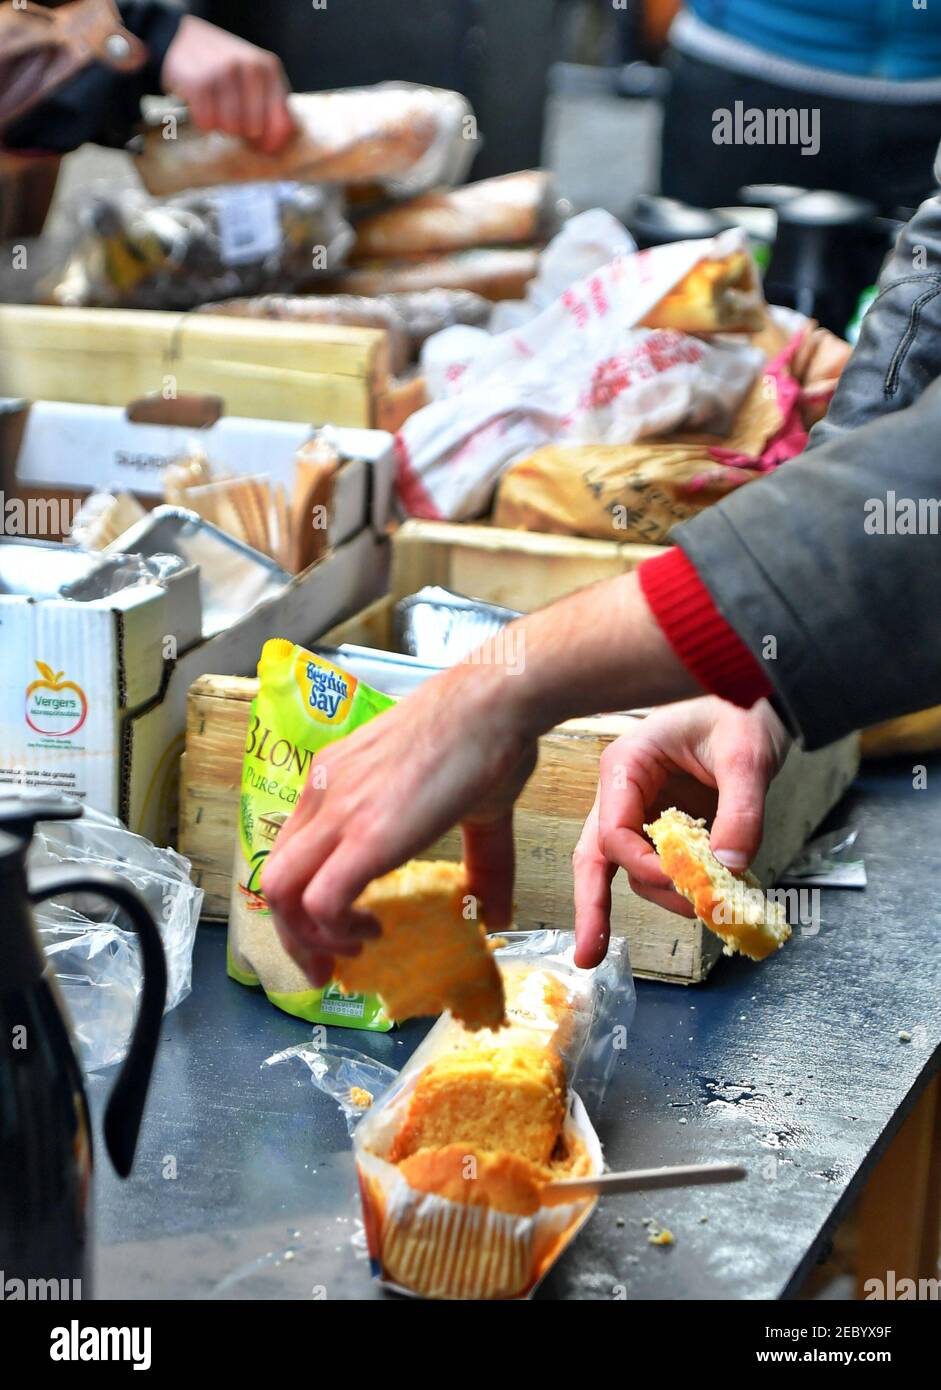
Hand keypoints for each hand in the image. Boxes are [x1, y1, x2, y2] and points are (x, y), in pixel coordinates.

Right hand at [160, 16, 295, 153]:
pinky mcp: (199, 83)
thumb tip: (274, 148)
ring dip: (221, 126)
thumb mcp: (256, 78)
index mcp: (269, 68)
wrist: (182, 38)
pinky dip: (203, 121)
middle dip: (242, 130)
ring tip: (216, 107)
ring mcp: (224, 73)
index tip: (260, 145)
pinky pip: (207, 124)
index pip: (281, 123)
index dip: (271, 141)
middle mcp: (250, 68)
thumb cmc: (225, 68)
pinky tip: (201, 105)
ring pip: (230, 129)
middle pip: (254, 130)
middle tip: (231, 114)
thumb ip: (271, 107)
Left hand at [260, 657, 536, 987]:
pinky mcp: (366, 834)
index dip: (301, 905)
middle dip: (294, 937)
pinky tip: (372, 929)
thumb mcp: (474, 810)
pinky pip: (320, 900)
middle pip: (273, 879)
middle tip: (331, 968)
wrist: (496, 698)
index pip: (290, 853)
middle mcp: (323, 794)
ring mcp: (339, 811)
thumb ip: (480, 865)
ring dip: (310, 938)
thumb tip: (497, 916)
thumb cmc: (489, 738)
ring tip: (356, 947)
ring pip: (280, 892)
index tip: (333, 936)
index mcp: (336, 781)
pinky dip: (335, 930)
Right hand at [573, 697, 789, 967]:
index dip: (642, 866)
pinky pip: (659, 864)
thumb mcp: (746, 756)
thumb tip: (730, 869)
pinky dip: (679, 889)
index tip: (684, 882)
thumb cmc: (741, 711)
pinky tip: (706, 904)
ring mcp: (640, 809)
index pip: (612, 832)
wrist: (757, 697)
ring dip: (667, 896)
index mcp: (626, 766)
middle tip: (586, 956)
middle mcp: (622, 792)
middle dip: (591, 907)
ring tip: (715, 913)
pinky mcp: (663, 823)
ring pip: (633, 868)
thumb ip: (741, 812)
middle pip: (595, 857)